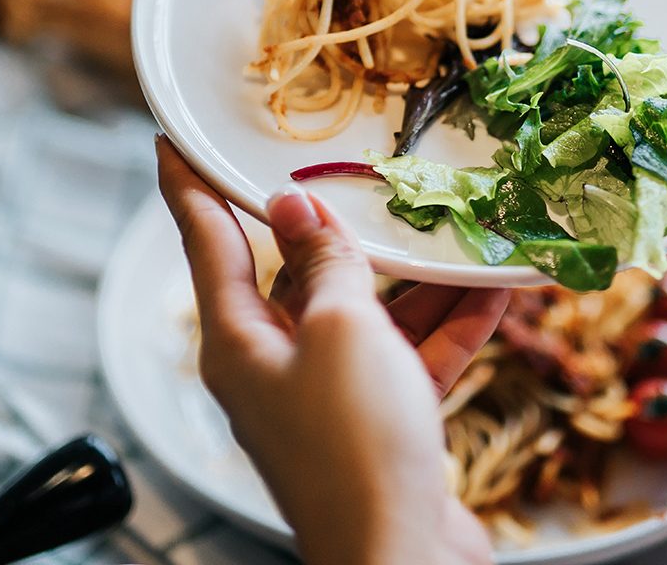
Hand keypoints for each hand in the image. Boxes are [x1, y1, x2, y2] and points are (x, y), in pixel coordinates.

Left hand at [158, 138, 505, 564]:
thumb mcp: (341, 329)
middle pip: (297, 275)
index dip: (188, 187)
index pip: (206, 243)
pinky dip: (447, 325)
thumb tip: (292, 210)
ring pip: (366, 313)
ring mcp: (328, 395)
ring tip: (457, 229)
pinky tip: (495, 289)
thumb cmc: (356, 443)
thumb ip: (325, 264)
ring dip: (416, 279)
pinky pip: (409, 355)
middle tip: (349, 171)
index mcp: (239, 342)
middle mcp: (275, 365)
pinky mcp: (377, 421)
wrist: (405, 561)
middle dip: (334, 229)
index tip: (171, 143)